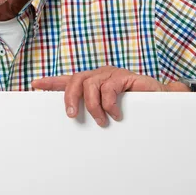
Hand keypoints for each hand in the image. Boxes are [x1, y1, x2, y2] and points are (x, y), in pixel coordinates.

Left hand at [31, 66, 166, 126]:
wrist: (161, 101)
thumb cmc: (133, 108)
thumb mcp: (107, 110)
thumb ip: (92, 110)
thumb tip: (74, 119)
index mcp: (92, 82)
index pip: (68, 80)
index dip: (51, 81)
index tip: (35, 84)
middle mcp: (99, 75)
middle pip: (75, 80)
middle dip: (69, 98)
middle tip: (70, 115)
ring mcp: (111, 74)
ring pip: (90, 85)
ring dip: (93, 106)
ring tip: (102, 121)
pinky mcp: (124, 76)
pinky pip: (108, 88)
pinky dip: (109, 104)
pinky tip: (116, 114)